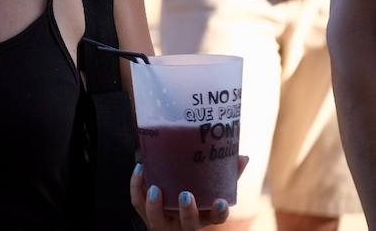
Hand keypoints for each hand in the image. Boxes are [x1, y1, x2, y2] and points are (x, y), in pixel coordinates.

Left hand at [131, 156, 248, 228]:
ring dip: (155, 205)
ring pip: (158, 220)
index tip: (220, 202)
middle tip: (186, 195)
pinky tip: (140, 169)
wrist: (164, 213)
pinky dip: (137, 187)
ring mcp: (164, 222)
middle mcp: (184, 223)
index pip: (215, 219)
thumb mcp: (209, 189)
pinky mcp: (146, 214)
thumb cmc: (193, 196)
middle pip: (188, 225)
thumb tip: (243, 157)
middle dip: (188, 212)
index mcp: (203, 217)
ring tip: (155, 188)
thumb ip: (225, 176)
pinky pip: (138, 204)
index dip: (219, 213)